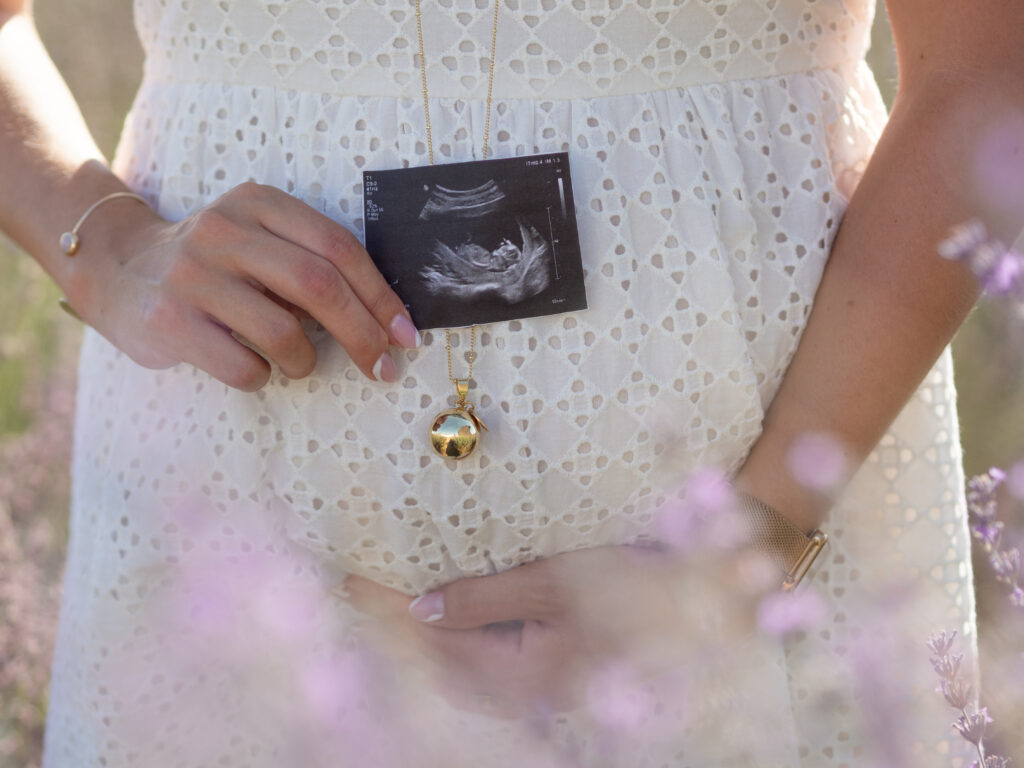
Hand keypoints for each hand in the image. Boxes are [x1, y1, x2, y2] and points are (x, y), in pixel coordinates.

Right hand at [69, 182, 419, 389]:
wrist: (119, 270)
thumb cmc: (215, 267)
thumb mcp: (259, 242)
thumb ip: (311, 263)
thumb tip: (386, 319)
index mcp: (258, 204)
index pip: (338, 248)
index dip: (380, 296)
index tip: (406, 335)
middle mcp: (223, 231)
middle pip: (319, 286)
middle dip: (364, 334)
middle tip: (384, 367)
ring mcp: (191, 274)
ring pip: (284, 332)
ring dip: (306, 361)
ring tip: (298, 362)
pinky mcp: (168, 320)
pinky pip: (244, 366)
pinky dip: (262, 377)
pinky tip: (252, 367)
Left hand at [341, 545, 755, 717]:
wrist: (722, 597)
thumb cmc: (642, 583)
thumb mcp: (559, 581)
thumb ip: (486, 599)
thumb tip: (420, 609)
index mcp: (529, 676)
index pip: (435, 646)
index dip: (387, 612)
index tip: (350, 578)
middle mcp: (533, 693)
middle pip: (442, 668)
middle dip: (399, 629)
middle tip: (364, 584)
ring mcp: (550, 686)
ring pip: (466, 670)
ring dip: (430, 636)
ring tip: (400, 596)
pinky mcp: (564, 670)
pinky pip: (495, 665)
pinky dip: (465, 640)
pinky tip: (461, 611)